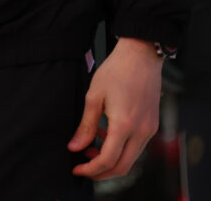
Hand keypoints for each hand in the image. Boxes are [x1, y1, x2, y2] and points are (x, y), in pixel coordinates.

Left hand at [68, 37, 161, 180]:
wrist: (141, 55)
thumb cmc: (116, 70)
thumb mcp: (94, 95)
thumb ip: (85, 125)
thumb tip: (75, 146)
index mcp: (124, 125)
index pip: (107, 160)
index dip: (91, 170)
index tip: (77, 169)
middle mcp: (141, 131)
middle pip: (122, 167)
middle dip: (102, 172)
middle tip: (85, 167)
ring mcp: (149, 129)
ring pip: (131, 158)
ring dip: (112, 159)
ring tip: (91, 147)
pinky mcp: (152, 124)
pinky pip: (137, 145)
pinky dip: (122, 147)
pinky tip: (106, 134)